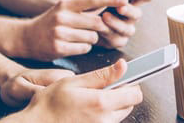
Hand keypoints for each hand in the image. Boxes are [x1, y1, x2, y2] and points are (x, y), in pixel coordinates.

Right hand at [9, 60, 142, 122]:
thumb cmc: (50, 103)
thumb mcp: (74, 82)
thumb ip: (102, 75)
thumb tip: (122, 66)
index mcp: (101, 103)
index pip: (134, 95)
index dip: (131, 85)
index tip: (123, 80)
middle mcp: (105, 120)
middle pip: (128, 106)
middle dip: (121, 95)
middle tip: (103, 89)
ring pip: (118, 116)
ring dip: (112, 107)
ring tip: (91, 101)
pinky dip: (102, 117)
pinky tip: (87, 112)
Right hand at [20, 0, 127, 60]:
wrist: (27, 37)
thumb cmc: (52, 22)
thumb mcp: (65, 8)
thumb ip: (85, 6)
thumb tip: (111, 1)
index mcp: (66, 4)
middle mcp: (62, 16)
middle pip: (96, 21)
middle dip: (101, 27)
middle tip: (96, 28)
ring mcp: (59, 32)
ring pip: (92, 37)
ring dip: (92, 39)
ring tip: (80, 36)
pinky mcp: (58, 48)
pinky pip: (84, 48)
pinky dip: (84, 48)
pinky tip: (74, 45)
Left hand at [86, 0, 154, 48]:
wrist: (74, 18)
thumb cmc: (90, 1)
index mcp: (128, 1)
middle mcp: (129, 16)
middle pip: (137, 15)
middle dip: (129, 11)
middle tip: (121, 6)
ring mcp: (123, 29)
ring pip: (128, 29)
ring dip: (117, 23)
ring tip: (105, 16)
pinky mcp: (115, 40)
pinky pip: (117, 39)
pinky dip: (108, 34)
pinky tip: (100, 29)